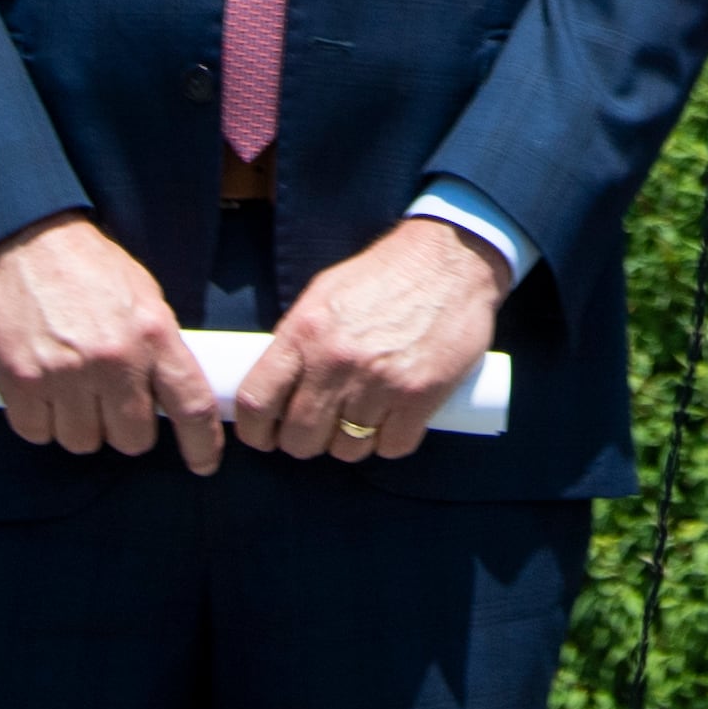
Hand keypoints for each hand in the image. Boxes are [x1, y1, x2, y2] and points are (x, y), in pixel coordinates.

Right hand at [0, 215, 221, 472]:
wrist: (25, 240)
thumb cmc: (90, 266)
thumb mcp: (143, 295)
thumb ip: (158, 345)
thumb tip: (171, 396)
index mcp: (153, 335)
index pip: (192, 405)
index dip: (202, 444)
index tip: (203, 464)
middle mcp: (113, 360)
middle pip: (132, 439)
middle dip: (125, 428)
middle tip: (112, 402)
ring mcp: (65, 375)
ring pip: (83, 442)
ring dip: (80, 426)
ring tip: (72, 391)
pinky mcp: (21, 383)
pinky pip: (38, 433)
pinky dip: (40, 422)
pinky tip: (41, 393)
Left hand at [232, 217, 503, 464]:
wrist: (452, 259)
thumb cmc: (384, 275)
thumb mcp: (325, 294)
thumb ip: (297, 340)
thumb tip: (275, 387)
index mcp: (305, 332)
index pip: (256, 401)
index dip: (255, 431)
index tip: (266, 435)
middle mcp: (337, 361)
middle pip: (300, 438)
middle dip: (306, 440)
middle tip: (320, 427)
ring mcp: (380, 382)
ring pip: (347, 449)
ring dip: (352, 442)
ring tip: (362, 418)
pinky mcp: (420, 396)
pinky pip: (392, 447)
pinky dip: (391, 440)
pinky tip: (394, 420)